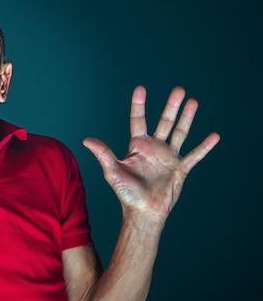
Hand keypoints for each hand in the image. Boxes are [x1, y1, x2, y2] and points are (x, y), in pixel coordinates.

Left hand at [83, 86, 219, 221]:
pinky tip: (214, 136)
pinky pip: (194, 155)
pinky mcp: (180, 169)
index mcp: (137, 146)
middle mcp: (154, 148)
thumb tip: (86, 140)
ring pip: (180, 133)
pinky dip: (204, 146)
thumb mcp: (113, 172)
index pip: (138, 120)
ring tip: (193, 101)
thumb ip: (103, 154)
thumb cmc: (126, 193)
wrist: (143, 212)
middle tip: (179, 89)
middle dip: (171, 106)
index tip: (141, 88)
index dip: (139, 105)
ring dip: (187, 118)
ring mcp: (168, 157)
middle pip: (164, 122)